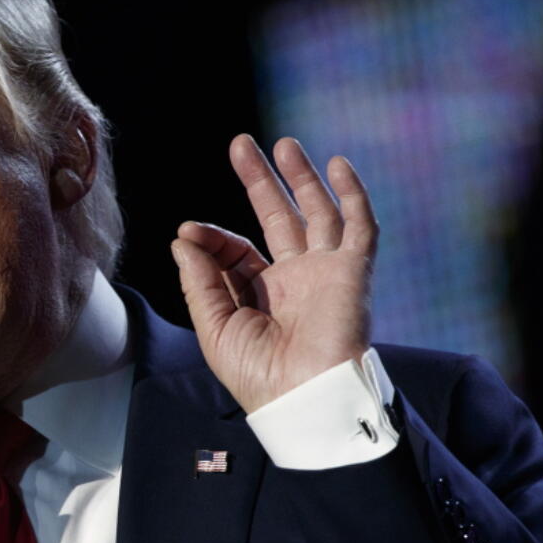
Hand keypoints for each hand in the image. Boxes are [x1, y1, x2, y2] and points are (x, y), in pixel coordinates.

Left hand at [171, 134, 377, 412]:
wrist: (303, 398)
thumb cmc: (257, 375)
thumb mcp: (214, 327)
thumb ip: (200, 280)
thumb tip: (183, 238)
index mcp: (261, 296)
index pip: (237, 250)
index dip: (212, 237)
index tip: (188, 232)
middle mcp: (295, 280)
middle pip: (278, 217)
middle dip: (260, 181)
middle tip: (241, 144)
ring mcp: (325, 273)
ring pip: (317, 213)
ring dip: (301, 177)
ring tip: (283, 143)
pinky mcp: (352, 273)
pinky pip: (360, 227)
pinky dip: (353, 195)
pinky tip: (337, 164)